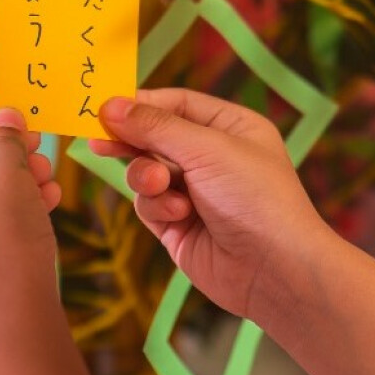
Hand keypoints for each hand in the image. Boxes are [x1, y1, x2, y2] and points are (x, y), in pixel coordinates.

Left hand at [0, 103, 62, 359]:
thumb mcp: (9, 183)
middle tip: (40, 149)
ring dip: (7, 185)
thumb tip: (3, 118)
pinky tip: (40, 210)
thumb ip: (4, 143)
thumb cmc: (5, 250)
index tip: (15, 110)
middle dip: (0, 156)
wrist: (12, 337)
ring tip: (49, 181)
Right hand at [91, 90, 335, 321]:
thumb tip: (110, 105)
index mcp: (231, 127)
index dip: (140, 104)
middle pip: (155, 137)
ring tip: (160, 186)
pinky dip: (157, 207)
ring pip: (145, 172)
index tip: (102, 108)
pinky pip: (149, 205)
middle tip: (98, 141)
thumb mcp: (208, 150)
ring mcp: (195, 193)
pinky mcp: (179, 226)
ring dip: (147, 178)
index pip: (176, 104)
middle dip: (132, 141)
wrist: (276, 269)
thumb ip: (156, 127)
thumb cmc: (256, 198)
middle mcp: (213, 157)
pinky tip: (179, 216)